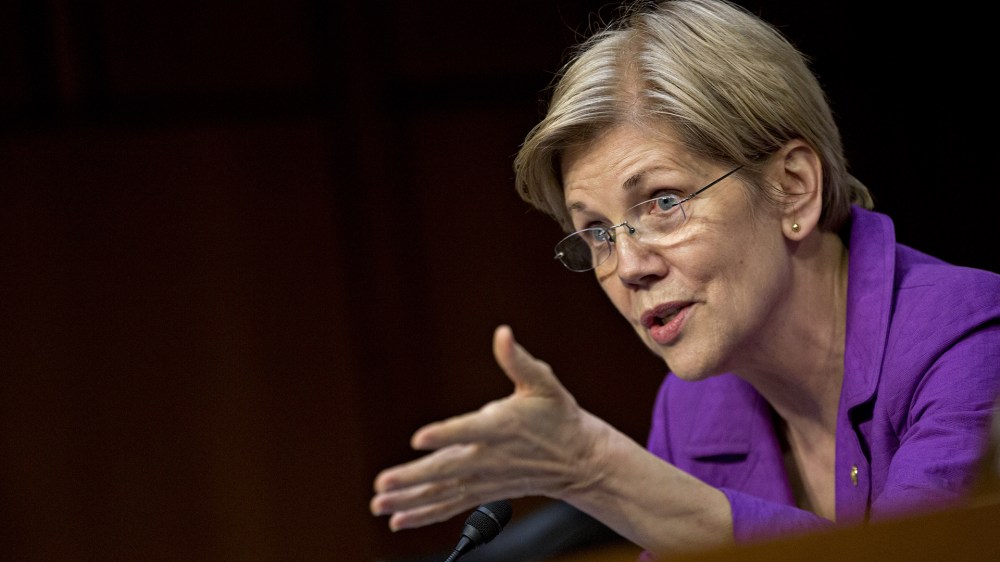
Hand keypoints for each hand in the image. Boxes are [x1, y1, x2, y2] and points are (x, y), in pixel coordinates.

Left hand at [370, 325, 605, 530]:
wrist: (578, 459)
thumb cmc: (557, 414)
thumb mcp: (543, 382)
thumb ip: (518, 360)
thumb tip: (502, 333)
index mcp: (503, 426)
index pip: (470, 431)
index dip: (446, 434)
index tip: (420, 438)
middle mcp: (491, 457)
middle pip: (448, 469)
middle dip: (414, 477)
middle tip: (383, 482)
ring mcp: (486, 479)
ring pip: (444, 492)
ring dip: (410, 500)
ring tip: (379, 504)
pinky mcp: (484, 491)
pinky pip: (451, 505)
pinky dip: (424, 514)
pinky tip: (398, 520)